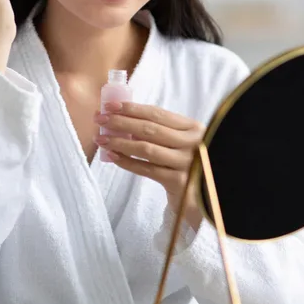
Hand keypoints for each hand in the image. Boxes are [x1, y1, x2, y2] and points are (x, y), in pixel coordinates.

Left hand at [94, 102, 206, 230]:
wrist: (204, 198)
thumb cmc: (187, 165)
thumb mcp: (182, 143)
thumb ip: (161, 131)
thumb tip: (122, 119)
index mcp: (193, 127)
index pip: (157, 113)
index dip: (132, 108)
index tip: (109, 105)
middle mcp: (193, 143)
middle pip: (149, 129)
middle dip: (120, 122)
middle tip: (99, 119)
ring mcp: (187, 163)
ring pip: (146, 148)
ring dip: (120, 142)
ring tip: (101, 139)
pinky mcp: (179, 182)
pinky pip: (146, 169)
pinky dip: (127, 162)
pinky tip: (113, 157)